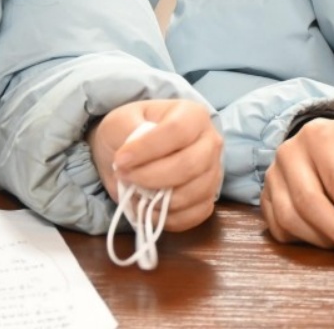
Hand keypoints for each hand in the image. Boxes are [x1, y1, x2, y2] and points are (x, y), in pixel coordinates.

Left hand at [89, 99, 222, 231]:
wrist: (136, 153)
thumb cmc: (130, 131)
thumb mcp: (121, 120)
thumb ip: (126, 131)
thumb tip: (131, 155)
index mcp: (193, 115)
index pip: (177, 131)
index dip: (147, 149)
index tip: (120, 160)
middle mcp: (211, 142)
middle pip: (189, 165)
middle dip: (151, 177)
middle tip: (124, 176)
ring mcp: (213, 172)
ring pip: (192, 194)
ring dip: (157, 200)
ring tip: (134, 192)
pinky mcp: (207, 199)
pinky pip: (194, 216)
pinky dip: (167, 217)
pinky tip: (147, 207)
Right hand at [261, 117, 333, 254]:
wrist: (317, 140)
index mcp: (320, 137)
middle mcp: (289, 153)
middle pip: (310, 201)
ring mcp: (272, 174)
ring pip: (291, 217)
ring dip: (323, 238)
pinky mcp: (265, 194)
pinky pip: (279, 227)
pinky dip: (303, 239)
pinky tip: (325, 238)